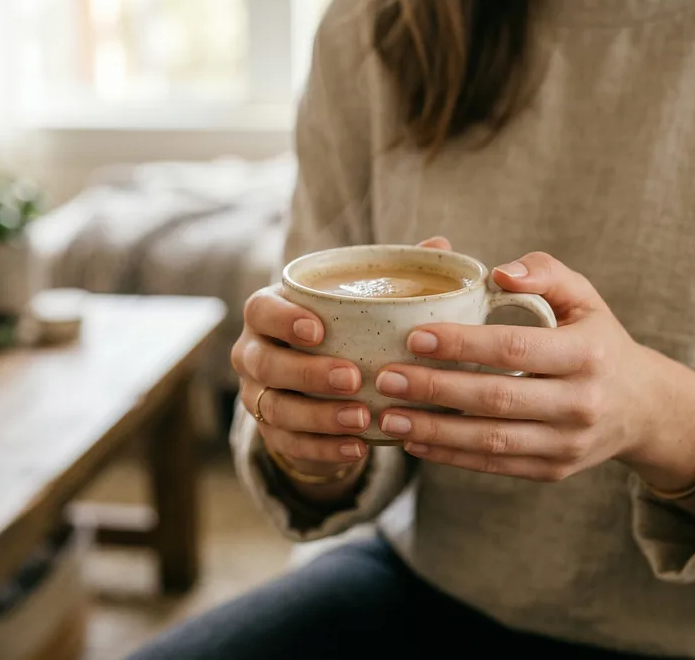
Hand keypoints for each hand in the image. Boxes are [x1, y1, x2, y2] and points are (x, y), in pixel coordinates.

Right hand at [231, 237, 454, 480]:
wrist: (323, 384)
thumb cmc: (342, 329)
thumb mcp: (358, 302)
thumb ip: (392, 276)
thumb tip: (440, 244)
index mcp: (269, 312)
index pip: (260, 309)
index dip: (283, 319)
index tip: (319, 329)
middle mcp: (254, 353)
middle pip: (266, 364)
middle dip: (307, 373)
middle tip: (353, 378)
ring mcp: (257, 395)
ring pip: (276, 409)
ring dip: (319, 416)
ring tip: (363, 417)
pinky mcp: (270, 433)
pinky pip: (289, 445)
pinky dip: (324, 449)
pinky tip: (359, 447)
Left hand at [374, 251, 694, 486]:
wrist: (643, 408)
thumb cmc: (598, 342)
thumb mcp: (584, 298)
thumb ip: (544, 272)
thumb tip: (498, 273)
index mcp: (586, 354)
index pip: (515, 348)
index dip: (462, 344)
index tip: (416, 337)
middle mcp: (580, 403)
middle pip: (496, 398)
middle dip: (434, 388)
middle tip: (387, 378)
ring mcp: (567, 443)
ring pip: (491, 440)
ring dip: (434, 430)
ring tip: (389, 416)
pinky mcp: (553, 470)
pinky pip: (495, 465)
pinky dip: (451, 456)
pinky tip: (414, 442)